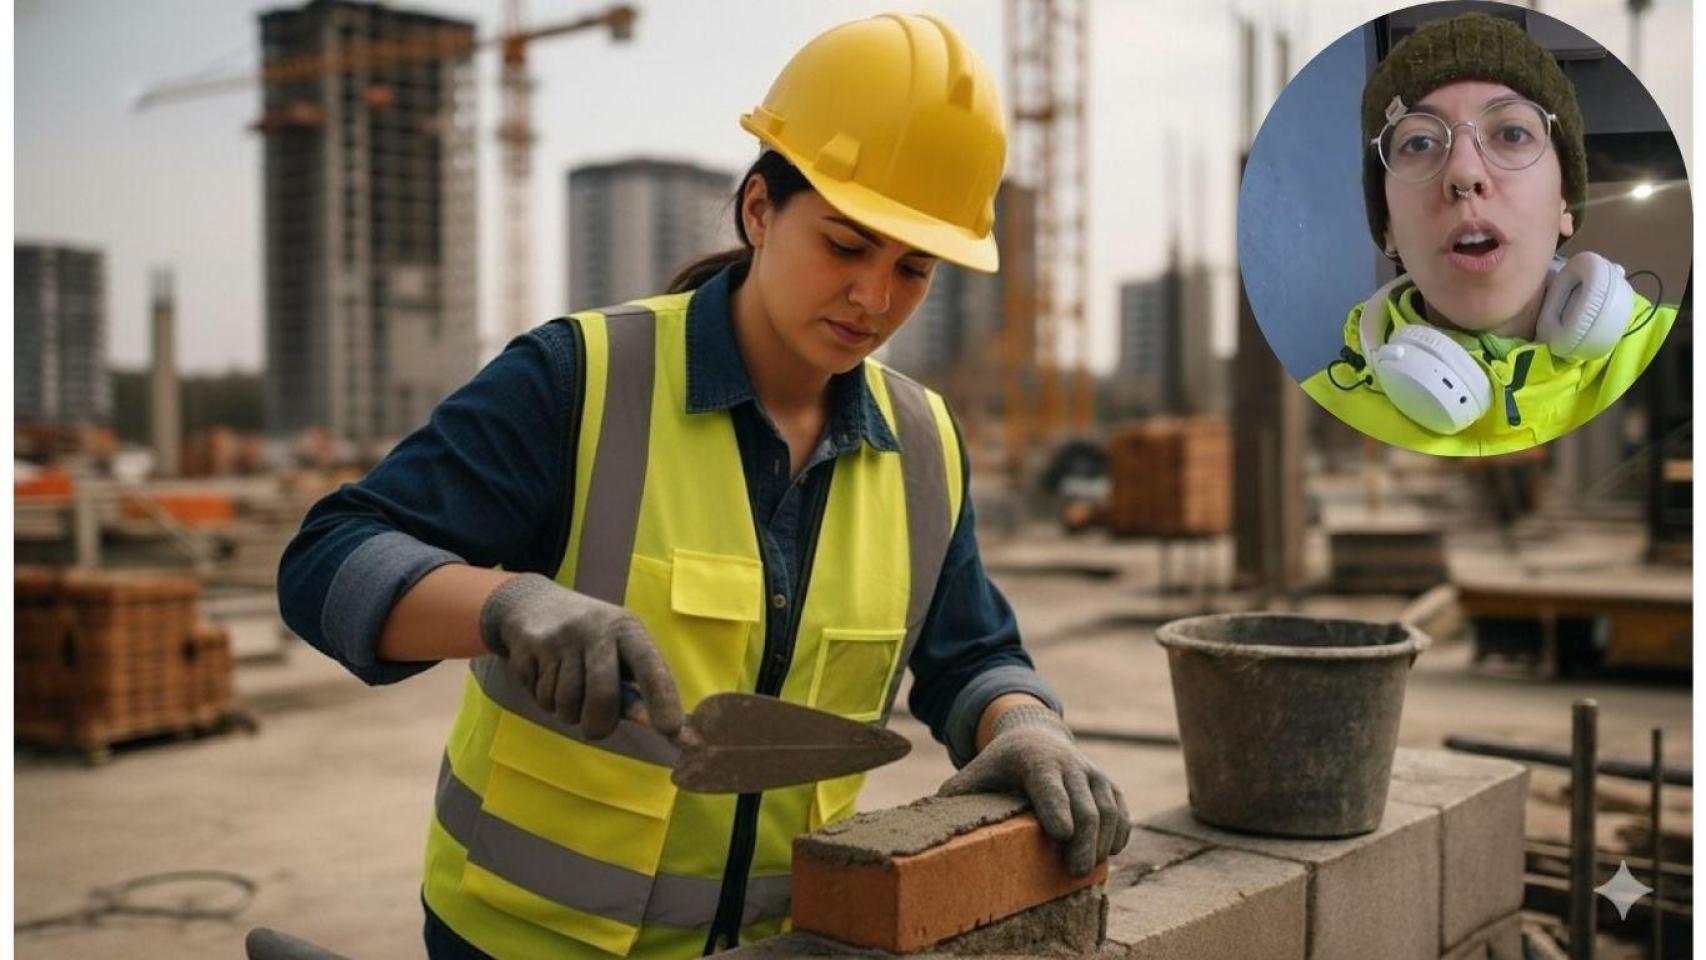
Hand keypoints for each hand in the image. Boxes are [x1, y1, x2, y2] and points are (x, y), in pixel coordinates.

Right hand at [478, 573, 683, 740]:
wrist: (534, 603)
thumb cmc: (591, 637)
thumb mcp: (619, 648)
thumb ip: (637, 685)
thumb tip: (664, 729)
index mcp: (627, 628)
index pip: (650, 667)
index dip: (662, 700)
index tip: (671, 731)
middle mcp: (595, 629)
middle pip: (602, 696)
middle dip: (599, 725)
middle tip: (596, 728)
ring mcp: (560, 638)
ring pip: (566, 704)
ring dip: (568, 712)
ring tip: (568, 691)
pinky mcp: (529, 647)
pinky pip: (539, 697)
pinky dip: (544, 701)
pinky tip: (546, 678)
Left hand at [937, 703, 1129, 875]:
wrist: (1036, 737)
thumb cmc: (999, 765)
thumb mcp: (976, 773)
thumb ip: (956, 796)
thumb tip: (925, 829)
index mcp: (1035, 761)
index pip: (1049, 787)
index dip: (1056, 809)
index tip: (1060, 835)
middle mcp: (1070, 765)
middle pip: (1087, 807)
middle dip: (1084, 842)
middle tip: (1073, 871)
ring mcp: (1094, 774)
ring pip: (1110, 812)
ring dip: (1102, 844)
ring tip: (1086, 869)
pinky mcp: (1110, 786)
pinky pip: (1123, 814)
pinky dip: (1119, 836)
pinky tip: (1106, 854)